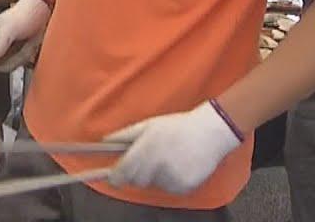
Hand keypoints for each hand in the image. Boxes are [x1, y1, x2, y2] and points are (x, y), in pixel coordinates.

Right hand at [0, 0, 50, 72]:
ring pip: (9, 63)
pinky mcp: (18, 50)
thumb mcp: (9, 29)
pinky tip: (31, 46)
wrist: (44, 10)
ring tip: (28, 44)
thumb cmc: (25, 15)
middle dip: (10, 60)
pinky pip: (19, 61)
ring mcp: (6, 46)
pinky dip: (27, 56)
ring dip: (21, 57)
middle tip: (20, 49)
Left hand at [105, 101, 242, 194]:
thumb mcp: (148, 125)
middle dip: (137, 173)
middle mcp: (157, 165)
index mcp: (146, 149)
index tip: (112, 178)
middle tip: (148, 161)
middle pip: (136, 180)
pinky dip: (171, 181)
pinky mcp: (184, 187)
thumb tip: (104, 141)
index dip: (115, 176)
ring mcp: (172, 178)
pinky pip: (169, 189)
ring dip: (156, 176)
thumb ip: (124, 134)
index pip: (123, 171)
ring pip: (154, 184)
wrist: (210, 132)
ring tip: (168, 159)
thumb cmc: (177, 127)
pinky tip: (179, 166)